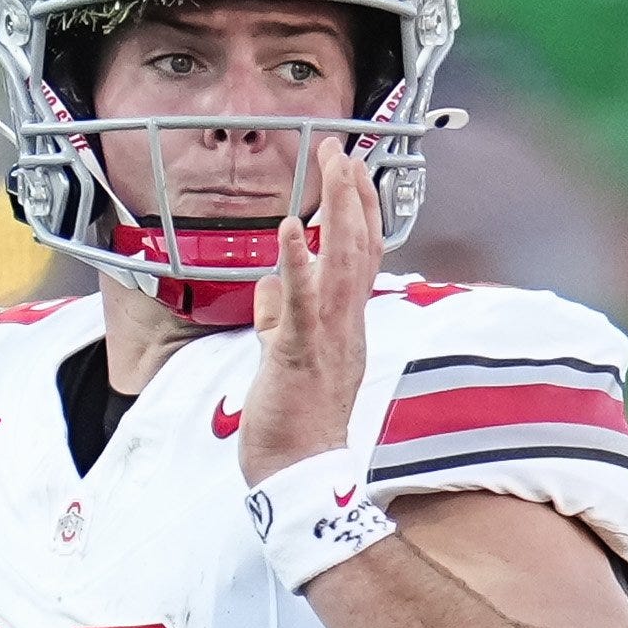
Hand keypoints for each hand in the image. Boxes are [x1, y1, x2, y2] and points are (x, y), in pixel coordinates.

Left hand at [241, 136, 382, 481]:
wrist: (301, 478)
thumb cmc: (294, 425)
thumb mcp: (286, 360)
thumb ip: (280, 320)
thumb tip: (266, 288)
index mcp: (346, 327)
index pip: (361, 259)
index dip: (360, 212)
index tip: (355, 172)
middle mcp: (347, 327)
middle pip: (361, 249)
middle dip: (352, 194)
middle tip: (343, 149)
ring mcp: (328, 339)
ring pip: (343, 264)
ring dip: (337, 210)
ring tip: (333, 165)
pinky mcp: (300, 354)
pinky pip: (302, 303)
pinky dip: (298, 262)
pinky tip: (293, 226)